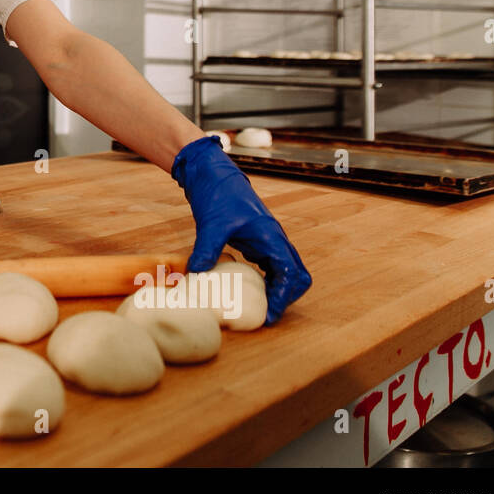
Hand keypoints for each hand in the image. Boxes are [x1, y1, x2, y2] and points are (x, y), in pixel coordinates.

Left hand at [171, 134, 310, 323]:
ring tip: (260, 308)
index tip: (269, 317)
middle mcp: (276, 239)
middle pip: (297, 275)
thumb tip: (196, 275)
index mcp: (271, 237)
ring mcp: (269, 240)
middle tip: (268, 315)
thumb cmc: (218, 195)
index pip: (289, 274)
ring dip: (279, 290)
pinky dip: (268, 281)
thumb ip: (206, 250)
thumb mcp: (211, 225)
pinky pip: (272, 265)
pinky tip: (249, 290)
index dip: (283, 298)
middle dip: (288, 297)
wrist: (214, 175)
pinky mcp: (258, 240)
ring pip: (288, 271)